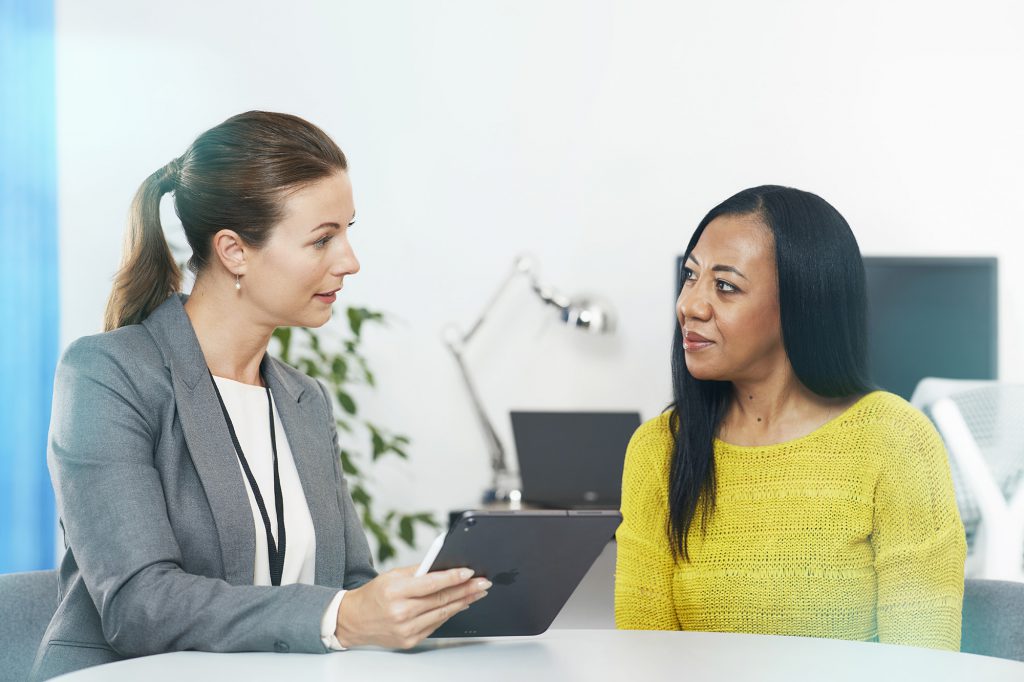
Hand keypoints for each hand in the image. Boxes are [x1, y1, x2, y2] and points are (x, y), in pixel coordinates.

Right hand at [335, 565, 489, 648]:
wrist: (353, 621)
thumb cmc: (373, 595)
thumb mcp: (391, 576)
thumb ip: (418, 571)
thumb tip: (443, 566)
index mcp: (395, 592)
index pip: (431, 583)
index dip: (453, 577)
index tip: (469, 572)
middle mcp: (401, 612)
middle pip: (441, 599)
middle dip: (466, 590)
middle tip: (483, 583)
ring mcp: (406, 629)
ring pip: (442, 613)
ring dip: (463, 602)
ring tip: (477, 593)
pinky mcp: (409, 641)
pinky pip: (435, 625)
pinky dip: (449, 613)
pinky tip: (459, 605)